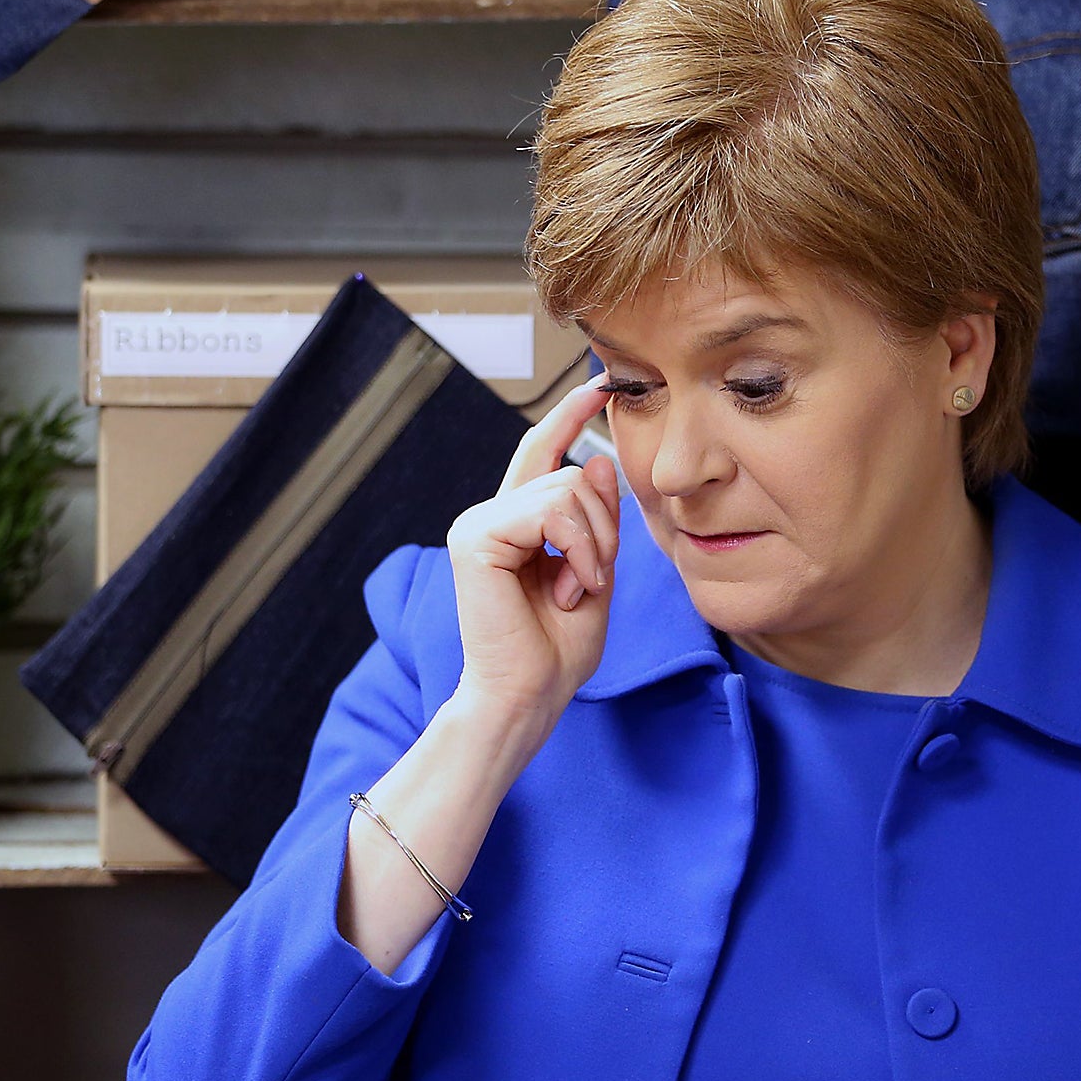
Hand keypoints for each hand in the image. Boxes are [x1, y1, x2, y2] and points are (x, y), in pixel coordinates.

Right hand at [446, 380, 620, 725]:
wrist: (527, 696)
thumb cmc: (557, 651)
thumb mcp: (595, 573)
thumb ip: (598, 520)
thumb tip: (596, 461)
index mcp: (517, 523)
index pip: (543, 451)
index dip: (571, 415)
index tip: (601, 384)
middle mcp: (492, 515)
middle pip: (573, 475)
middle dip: (604, 527)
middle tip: (592, 580)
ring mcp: (479, 523)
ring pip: (567, 490)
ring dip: (593, 545)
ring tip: (576, 588)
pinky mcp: (475, 536)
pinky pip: (551, 512)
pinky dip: (577, 549)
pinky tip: (567, 586)